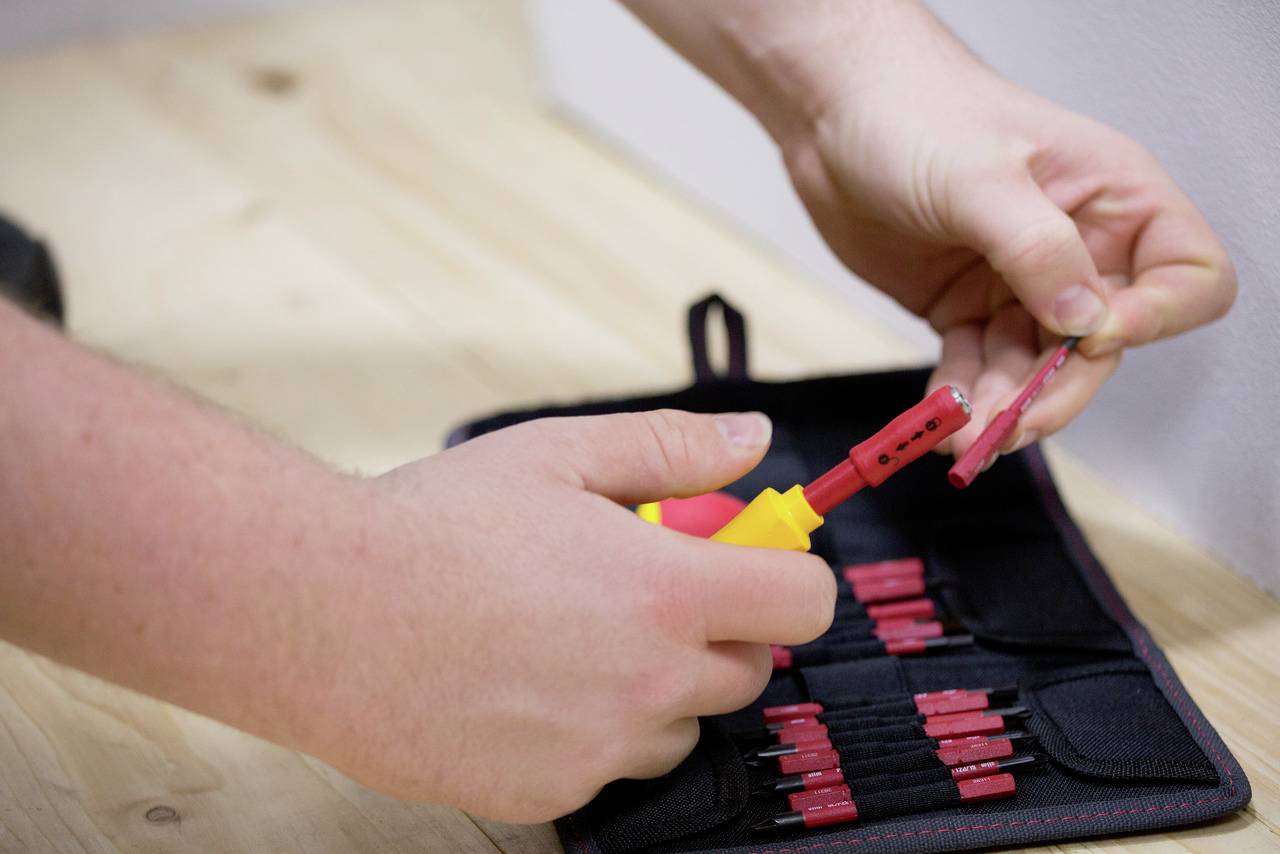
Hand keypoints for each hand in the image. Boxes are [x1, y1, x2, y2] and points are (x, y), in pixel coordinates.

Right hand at [302, 410, 834, 821]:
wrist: (317, 611)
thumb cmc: (431, 526)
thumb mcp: (558, 455)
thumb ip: (670, 448)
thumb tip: (751, 441)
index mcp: (667, 592)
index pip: (804, 603)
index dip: (787, 575)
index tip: (753, 564)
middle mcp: (649, 682)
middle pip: (748, 670)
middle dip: (715, 628)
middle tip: (640, 591)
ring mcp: (601, 749)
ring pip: (680, 724)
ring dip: (655, 685)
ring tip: (569, 637)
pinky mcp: (551, 794)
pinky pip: (609, 765)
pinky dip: (591, 730)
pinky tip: (524, 684)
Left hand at [776, 4, 1235, 456]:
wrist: (835, 115)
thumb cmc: (916, 114)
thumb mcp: (981, 178)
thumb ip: (1037, 250)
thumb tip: (1086, 323)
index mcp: (1114, 200)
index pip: (1187, 277)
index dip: (1153, 318)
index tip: (1092, 337)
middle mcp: (1078, 248)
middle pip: (1101, 344)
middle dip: (1058, 389)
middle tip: (1010, 425)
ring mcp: (1020, 283)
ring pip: (1035, 368)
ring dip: (1004, 407)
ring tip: (962, 435)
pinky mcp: (967, 308)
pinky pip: (978, 368)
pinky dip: (963, 398)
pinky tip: (942, 418)